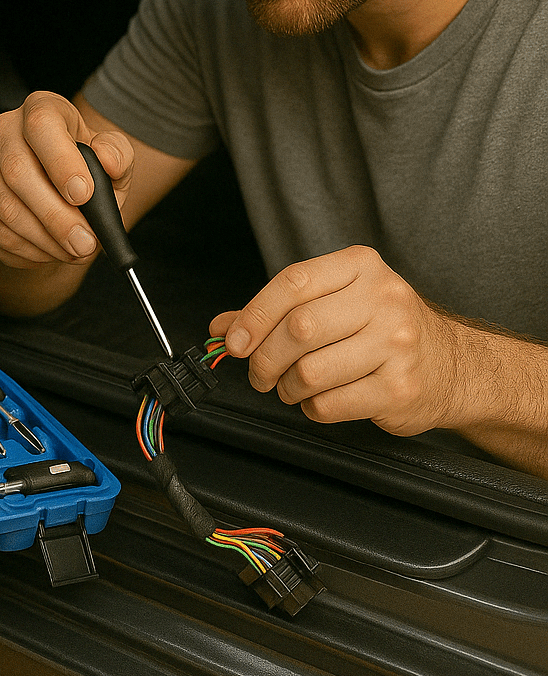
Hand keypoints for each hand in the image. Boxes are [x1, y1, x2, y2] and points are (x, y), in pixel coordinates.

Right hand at [0, 91, 134, 270]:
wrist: (64, 189)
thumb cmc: (87, 168)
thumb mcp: (115, 157)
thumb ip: (117, 154)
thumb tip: (108, 160)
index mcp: (41, 109)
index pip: (41, 126)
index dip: (61, 162)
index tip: (84, 195)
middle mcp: (5, 131)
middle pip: (17, 173)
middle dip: (55, 216)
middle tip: (84, 243)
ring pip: (3, 208)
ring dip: (42, 239)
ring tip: (72, 251)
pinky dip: (22, 250)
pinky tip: (48, 252)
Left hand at [210, 245, 467, 436]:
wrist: (454, 365)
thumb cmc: (382, 329)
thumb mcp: (335, 302)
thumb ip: (277, 311)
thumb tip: (222, 328)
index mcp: (360, 267)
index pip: (292, 284)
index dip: (253, 315)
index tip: (233, 341)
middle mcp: (383, 299)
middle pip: (298, 329)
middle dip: (264, 359)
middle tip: (259, 374)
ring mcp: (396, 345)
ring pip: (309, 371)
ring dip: (287, 387)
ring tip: (291, 387)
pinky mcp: (400, 388)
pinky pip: (329, 404)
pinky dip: (312, 408)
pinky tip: (321, 399)